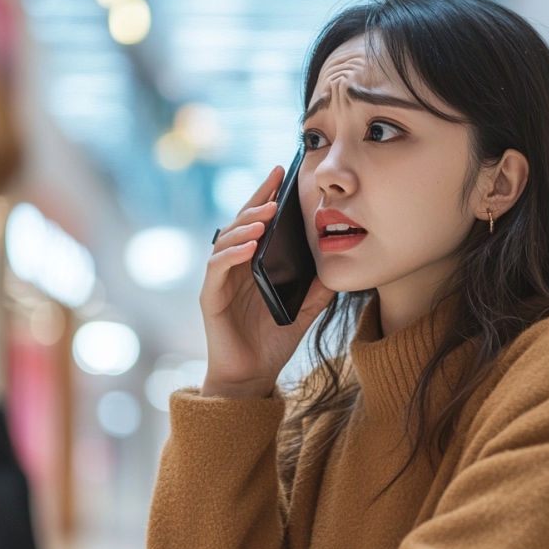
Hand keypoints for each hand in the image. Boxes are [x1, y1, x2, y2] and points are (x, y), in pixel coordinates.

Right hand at [199, 165, 334, 397]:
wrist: (253, 377)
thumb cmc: (274, 341)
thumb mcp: (305, 308)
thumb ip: (318, 286)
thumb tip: (338, 262)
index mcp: (253, 264)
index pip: (257, 221)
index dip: (266, 195)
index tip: (282, 172)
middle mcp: (234, 267)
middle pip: (240, 223)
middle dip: (257, 200)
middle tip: (276, 185)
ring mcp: (220, 281)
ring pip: (226, 240)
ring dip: (245, 225)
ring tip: (266, 215)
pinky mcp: (210, 299)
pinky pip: (217, 269)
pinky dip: (232, 254)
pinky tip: (249, 245)